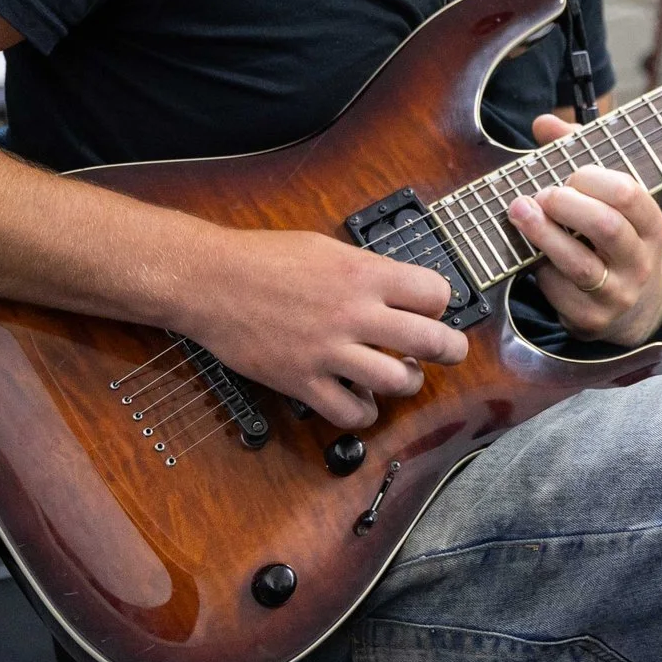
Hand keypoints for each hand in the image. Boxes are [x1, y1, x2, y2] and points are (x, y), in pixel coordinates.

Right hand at [166, 227, 467, 431]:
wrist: (210, 281)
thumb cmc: (263, 259)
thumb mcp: (326, 248)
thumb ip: (366, 271)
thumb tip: (398, 289)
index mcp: (363, 274)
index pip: (435, 293)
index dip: (439, 303)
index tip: (433, 308)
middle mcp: (354, 313)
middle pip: (431, 341)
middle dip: (450, 349)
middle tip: (450, 351)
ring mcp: (329, 351)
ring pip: (397, 381)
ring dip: (408, 381)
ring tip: (402, 375)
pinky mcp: (302, 381)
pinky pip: (350, 413)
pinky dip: (364, 412)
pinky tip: (361, 400)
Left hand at [510, 113, 661, 344]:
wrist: (631, 306)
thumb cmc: (613, 236)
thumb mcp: (610, 199)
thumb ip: (578, 155)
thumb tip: (544, 124)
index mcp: (651, 226)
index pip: (630, 195)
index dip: (595, 179)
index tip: (572, 174)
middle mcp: (639, 261)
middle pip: (605, 227)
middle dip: (567, 204)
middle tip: (544, 194)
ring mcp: (617, 293)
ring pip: (577, 263)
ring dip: (542, 233)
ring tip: (519, 211)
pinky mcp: (590, 319)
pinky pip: (558, 290)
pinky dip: (539, 269)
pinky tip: (532, 255)